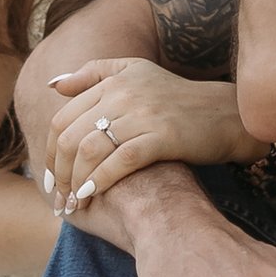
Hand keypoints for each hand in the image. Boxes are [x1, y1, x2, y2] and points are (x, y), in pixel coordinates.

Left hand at [43, 57, 253, 213]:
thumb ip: (94, 74)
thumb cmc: (178, 99)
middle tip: (58, 198)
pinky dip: (101, 180)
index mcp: (112, 80)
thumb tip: (54, 85)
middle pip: (70, 137)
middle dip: (58, 174)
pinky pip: (121, 161)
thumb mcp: (135, 73)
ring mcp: (143, 114)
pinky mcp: (163, 135)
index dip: (49, 153)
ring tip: (73, 204)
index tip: (50, 179)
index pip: (62, 118)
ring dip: (75, 182)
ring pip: (90, 150)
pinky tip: (93, 195)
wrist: (226, 114)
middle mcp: (123, 93)